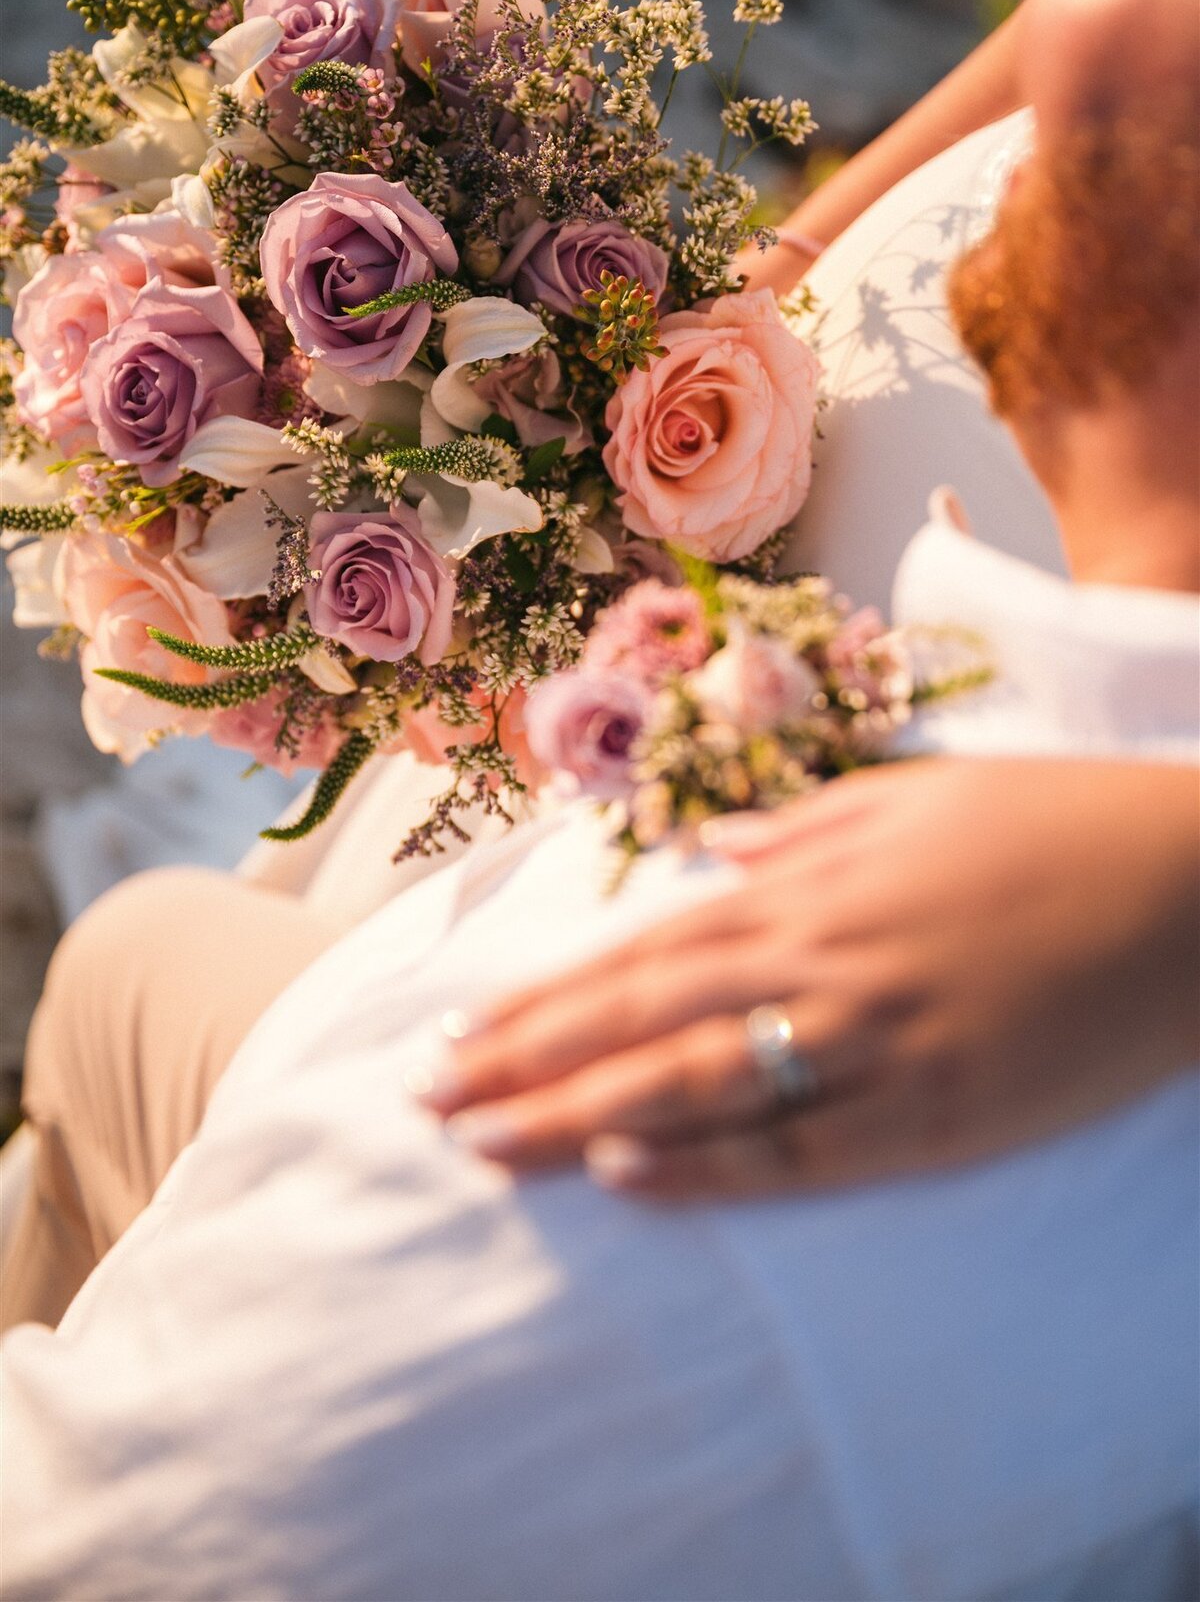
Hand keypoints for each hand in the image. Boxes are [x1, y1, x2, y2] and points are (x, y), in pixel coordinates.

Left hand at [417, 760, 1198, 1197]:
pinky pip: (804, 1151)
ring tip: (489, 1147)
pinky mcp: (941, 1114)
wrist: (1192, 890)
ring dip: (581, 1120)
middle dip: (525, 1065)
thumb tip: (719, 850)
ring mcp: (879, 1043)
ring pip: (698, 1089)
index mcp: (811, 884)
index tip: (458, 1033)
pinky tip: (630, 1179)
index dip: (540, 1000)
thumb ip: (804, 828)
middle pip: (641, 1024)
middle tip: (431, 1103)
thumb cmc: (1053, 827)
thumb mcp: (917, 799)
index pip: (641, 955)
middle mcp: (824, 963)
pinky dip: (711, 1168)